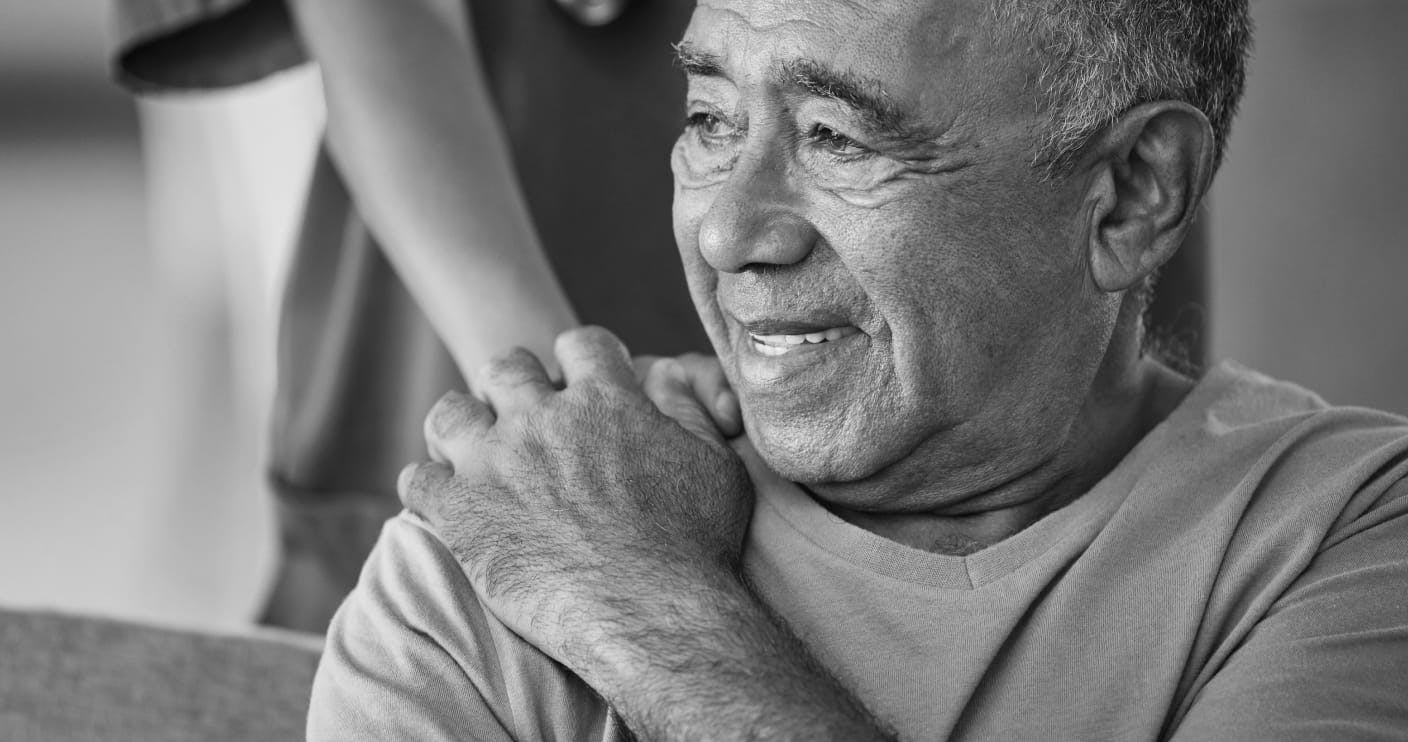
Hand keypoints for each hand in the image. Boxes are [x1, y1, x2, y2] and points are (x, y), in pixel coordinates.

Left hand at [398, 327, 754, 671]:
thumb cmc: (694, 547)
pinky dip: (429, 487)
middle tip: (523, 421)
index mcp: (607, 399)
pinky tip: (448, 504)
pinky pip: (419, 479)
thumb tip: (664, 373)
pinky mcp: (461, 512)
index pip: (580, 344)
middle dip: (514, 386)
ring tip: (474, 454)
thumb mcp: (715, 464)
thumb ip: (687, 409)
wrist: (652, 615)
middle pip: (507, 367)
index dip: (580, 360)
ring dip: (461, 427)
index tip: (580, 384)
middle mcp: (544, 418)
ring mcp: (496, 462)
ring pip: (450, 411)